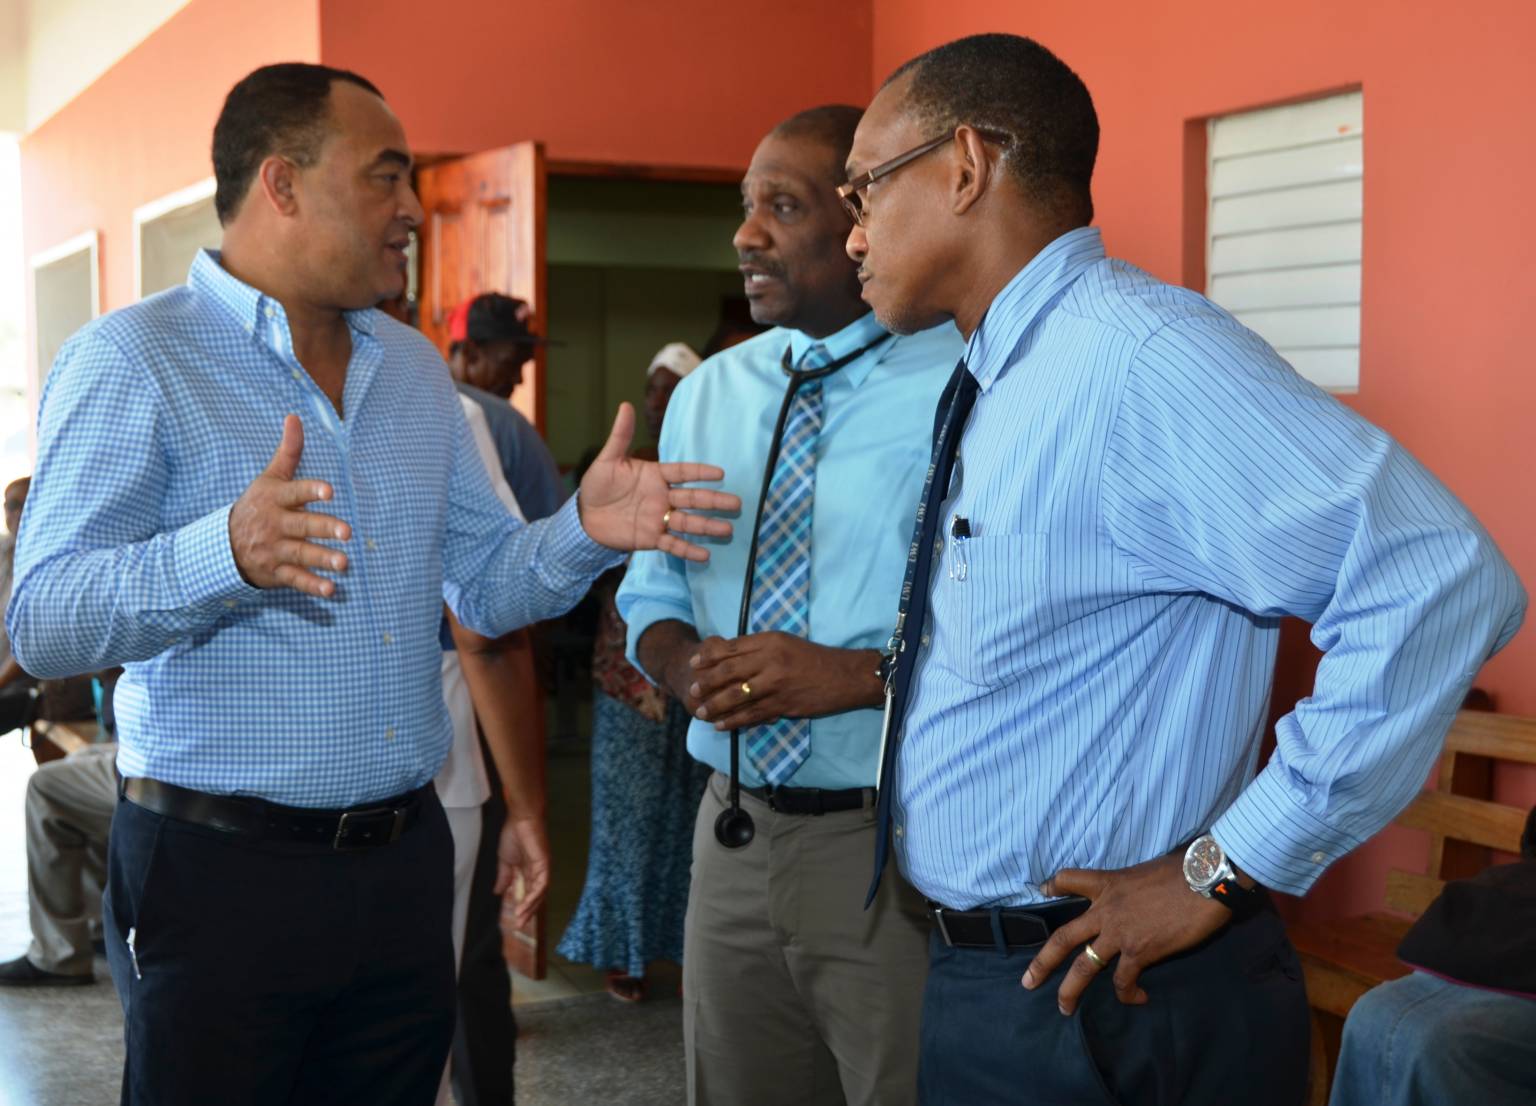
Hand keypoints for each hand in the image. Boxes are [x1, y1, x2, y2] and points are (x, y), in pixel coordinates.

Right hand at [228, 416, 351, 597]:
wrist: (222, 545)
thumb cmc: (257, 506)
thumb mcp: (270, 478)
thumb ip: (288, 451)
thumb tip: (294, 416)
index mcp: (274, 499)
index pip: (294, 492)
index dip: (311, 491)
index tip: (329, 491)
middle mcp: (274, 524)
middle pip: (302, 526)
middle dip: (323, 528)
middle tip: (347, 532)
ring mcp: (274, 549)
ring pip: (301, 554)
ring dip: (322, 559)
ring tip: (344, 563)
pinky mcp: (275, 571)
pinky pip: (295, 580)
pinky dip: (312, 586)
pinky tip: (331, 590)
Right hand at [494, 815, 550, 930]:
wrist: (520, 818)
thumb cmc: (513, 834)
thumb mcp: (504, 860)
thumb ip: (503, 876)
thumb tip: (498, 892)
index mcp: (528, 871)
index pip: (527, 892)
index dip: (522, 906)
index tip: (514, 919)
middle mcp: (537, 872)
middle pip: (535, 896)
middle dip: (528, 911)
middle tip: (519, 926)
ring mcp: (542, 868)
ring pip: (540, 893)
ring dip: (531, 906)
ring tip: (521, 918)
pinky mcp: (544, 864)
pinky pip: (541, 884)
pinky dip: (534, 896)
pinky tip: (525, 904)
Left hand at [578, 404, 738, 561]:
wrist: (584, 518)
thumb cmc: (597, 486)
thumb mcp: (608, 460)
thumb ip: (620, 436)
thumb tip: (626, 406)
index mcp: (655, 476)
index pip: (682, 472)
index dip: (700, 472)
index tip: (720, 473)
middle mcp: (662, 497)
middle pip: (693, 498)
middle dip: (714, 501)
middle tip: (737, 504)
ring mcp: (658, 518)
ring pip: (688, 522)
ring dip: (707, 526)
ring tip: (727, 530)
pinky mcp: (651, 538)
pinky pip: (673, 544)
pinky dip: (688, 550)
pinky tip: (705, 555)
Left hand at [688, 633, 881, 729]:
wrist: (843, 677)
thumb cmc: (813, 658)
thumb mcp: (785, 642)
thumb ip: (757, 647)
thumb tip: (728, 653)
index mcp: (769, 641)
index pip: (731, 648)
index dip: (709, 658)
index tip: (694, 664)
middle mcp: (770, 661)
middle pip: (728, 672)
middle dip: (706, 683)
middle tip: (692, 690)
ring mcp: (775, 685)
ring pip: (736, 696)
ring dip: (715, 705)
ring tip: (700, 712)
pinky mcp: (782, 705)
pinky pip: (752, 715)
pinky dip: (733, 721)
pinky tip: (721, 724)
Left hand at [1020, 852, 1231, 1014]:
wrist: (1204, 880)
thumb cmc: (1183, 869)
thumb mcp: (1147, 870)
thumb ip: (1136, 886)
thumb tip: (1145, 892)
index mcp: (1107, 884)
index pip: (1069, 879)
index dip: (1054, 886)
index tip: (1043, 890)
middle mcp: (1105, 910)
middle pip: (1063, 938)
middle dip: (1043, 962)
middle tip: (1028, 982)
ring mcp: (1119, 933)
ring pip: (1083, 966)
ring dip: (1070, 991)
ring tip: (1064, 1008)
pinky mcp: (1140, 952)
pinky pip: (1124, 980)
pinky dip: (1128, 993)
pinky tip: (1137, 999)